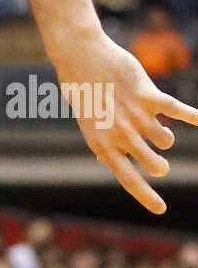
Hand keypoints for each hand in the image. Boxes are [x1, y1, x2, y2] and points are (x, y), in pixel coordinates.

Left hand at [51, 31, 197, 212]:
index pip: (128, 178)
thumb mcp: (88, 123)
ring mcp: (135, 115)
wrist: (80, 57)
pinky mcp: (147, 95)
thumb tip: (107, 162)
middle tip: (159, 162)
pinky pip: (177, 110)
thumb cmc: (84, 92)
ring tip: (156, 125)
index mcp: (104, 144)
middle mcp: (121, 134)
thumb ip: (101, 144)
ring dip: (165, 136)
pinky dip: (192, 117)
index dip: (146, 196)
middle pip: (155, 165)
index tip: (161, 210)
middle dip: (160, 166)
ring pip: (166, 140)